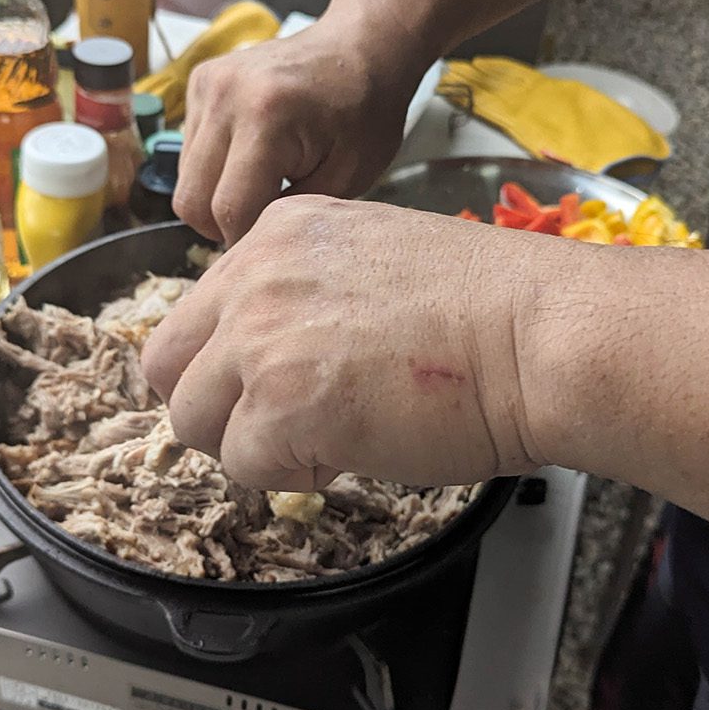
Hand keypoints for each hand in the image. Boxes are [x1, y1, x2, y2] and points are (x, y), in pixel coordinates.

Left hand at [142, 195, 547, 490]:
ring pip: (193, 422)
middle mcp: (255, 276)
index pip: (199, 311)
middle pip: (168, 365)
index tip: (274, 383)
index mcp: (278, 233)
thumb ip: (307, 292)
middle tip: (282, 424)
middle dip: (215, 406)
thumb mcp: (374, 260)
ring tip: (329, 437)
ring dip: (251, 444)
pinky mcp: (279, 406)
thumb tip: (279, 354)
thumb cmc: (491, 307)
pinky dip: (293, 476)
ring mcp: (260, 340)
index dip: (230, 361)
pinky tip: (353, 451)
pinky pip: (245, 466)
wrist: (540, 335)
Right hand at [173, 16, 426, 246]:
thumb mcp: (348, 178)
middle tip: (263, 221)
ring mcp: (207, 85)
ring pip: (184, 180)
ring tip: (261, 184)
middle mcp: (225, 96)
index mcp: (267, 118)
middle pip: (191, 202)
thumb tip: (248, 246)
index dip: (248, 242)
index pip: (230, 211)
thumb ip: (292, 215)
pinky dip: (213, 168)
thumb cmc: (366, 113)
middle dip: (223, 225)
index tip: (272, 246)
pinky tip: (251, 157)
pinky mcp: (199, 82)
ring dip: (215, 196)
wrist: (361, 47)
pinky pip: (188, 151)